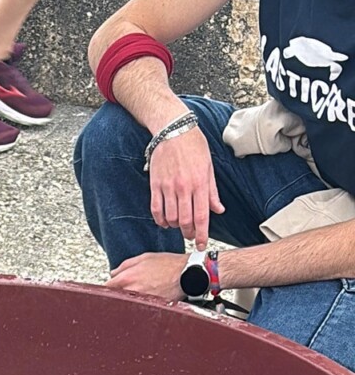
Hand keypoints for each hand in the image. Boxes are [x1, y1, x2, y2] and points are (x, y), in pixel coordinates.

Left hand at [107, 253, 189, 302]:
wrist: (187, 274)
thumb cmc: (168, 264)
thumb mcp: (144, 257)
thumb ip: (125, 265)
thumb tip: (113, 273)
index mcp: (127, 278)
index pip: (107, 287)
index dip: (107, 288)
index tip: (108, 289)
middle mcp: (132, 291)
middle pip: (114, 299)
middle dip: (115, 296)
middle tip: (119, 295)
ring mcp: (141, 302)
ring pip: (125, 306)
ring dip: (126, 303)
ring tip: (134, 298)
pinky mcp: (150, 308)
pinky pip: (139, 310)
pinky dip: (138, 308)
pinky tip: (143, 303)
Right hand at [148, 125, 223, 248]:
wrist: (173, 129)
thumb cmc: (193, 145)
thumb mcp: (208, 167)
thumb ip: (212, 192)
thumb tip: (218, 210)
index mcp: (199, 183)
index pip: (202, 216)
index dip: (202, 234)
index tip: (202, 245)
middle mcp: (184, 187)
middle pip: (185, 221)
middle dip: (189, 233)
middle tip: (191, 236)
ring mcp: (168, 187)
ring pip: (171, 218)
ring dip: (175, 226)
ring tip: (179, 226)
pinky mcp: (155, 185)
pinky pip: (156, 210)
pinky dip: (161, 220)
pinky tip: (165, 221)